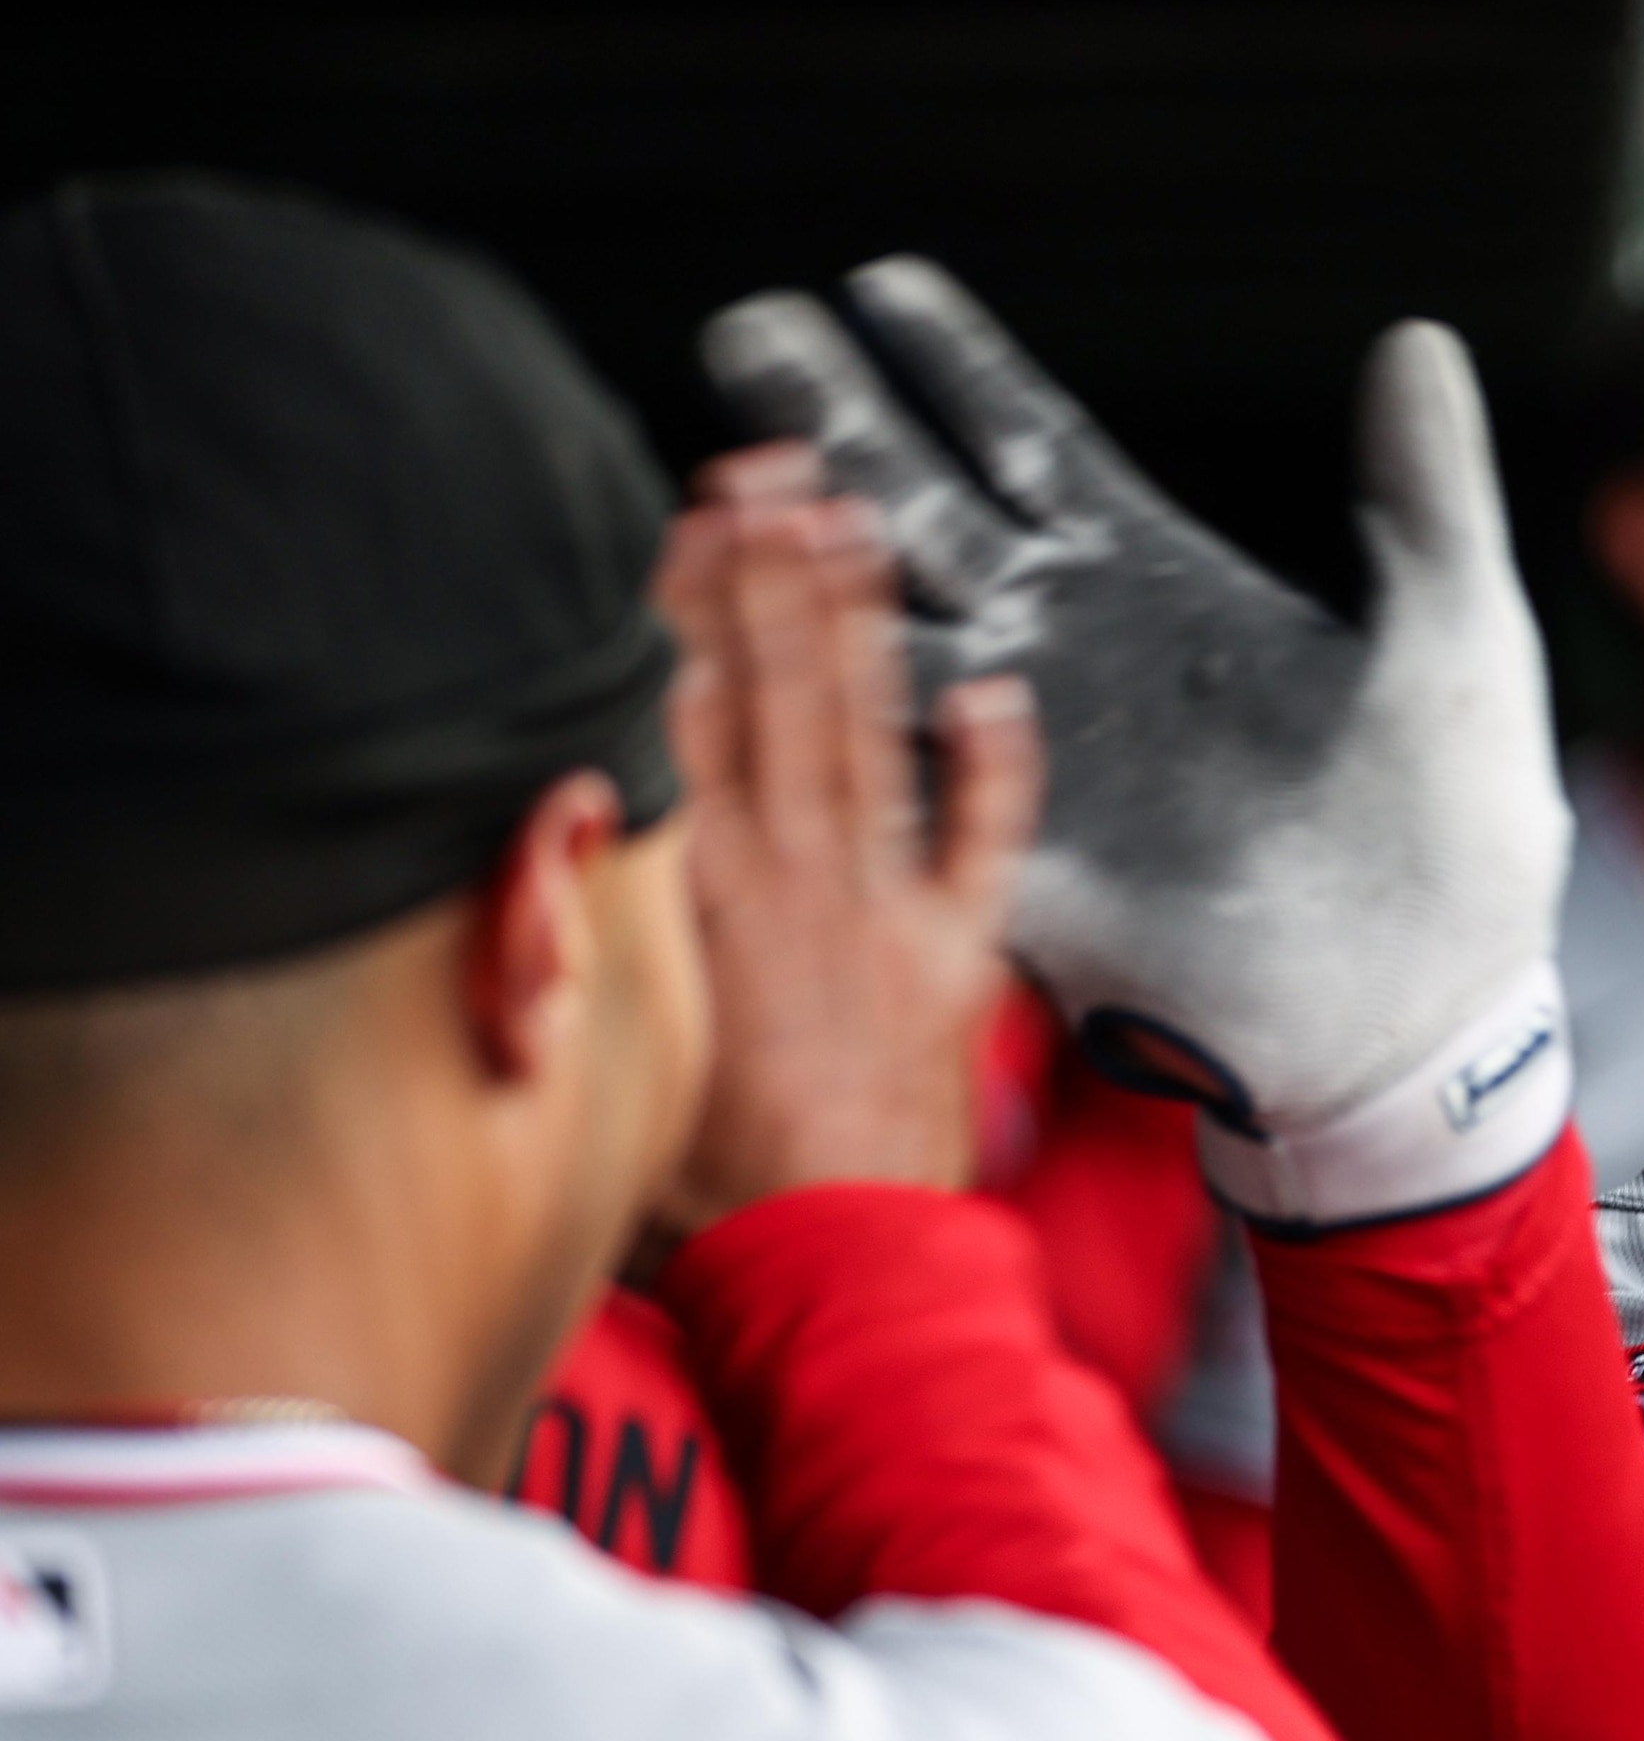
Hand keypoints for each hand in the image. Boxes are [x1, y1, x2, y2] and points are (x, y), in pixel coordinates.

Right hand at [652, 451, 1040, 1231]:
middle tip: (776, 471)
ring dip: (862, 626)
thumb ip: (574, 936)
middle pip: (777, 697)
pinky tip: (994, 684)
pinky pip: (985, 843)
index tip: (690, 517)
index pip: (686, 717)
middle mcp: (791, 882)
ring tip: (857, 522)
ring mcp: (883, 914)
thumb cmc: (695, 1188)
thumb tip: (552, 813)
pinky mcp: (959, 962)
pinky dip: (995, 762)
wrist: (832, 1269)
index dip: (686, 610)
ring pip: (868, 737)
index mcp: (694, 896)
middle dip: (771, 577)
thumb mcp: (600, 1051)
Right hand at [699, 260, 1571, 1226]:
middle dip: (828, 421)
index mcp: (1157, 582)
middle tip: (743, 325)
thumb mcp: (1453, 629)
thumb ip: (1424, 487)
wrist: (1430, 998)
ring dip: (797, 559)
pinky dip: (819, 722)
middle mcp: (1070, 649)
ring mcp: (1027, 753)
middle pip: (918, 507)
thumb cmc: (1458, 822)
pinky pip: (890, 779)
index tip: (876, 279)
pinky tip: (744, 658)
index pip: (1028, 444)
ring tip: (723, 478)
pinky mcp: (1012, 856)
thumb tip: (1418, 341)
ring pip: (873, 629)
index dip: (951, 365)